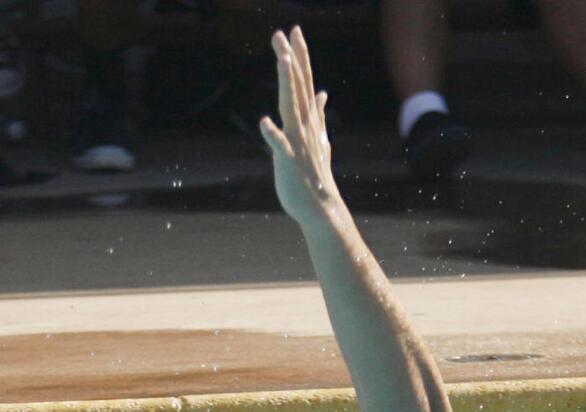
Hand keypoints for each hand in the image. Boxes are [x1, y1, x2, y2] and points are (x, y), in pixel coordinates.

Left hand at [259, 27, 340, 228]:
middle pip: (297, 87)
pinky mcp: (289, 162)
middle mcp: (305, 126)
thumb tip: (321, 91)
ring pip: (291, 108)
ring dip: (287, 85)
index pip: (304, 81)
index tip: (294, 30)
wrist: (320, 207)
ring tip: (283, 62)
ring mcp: (298, 143)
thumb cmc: (314, 173)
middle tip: (282, 33)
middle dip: (291, 59)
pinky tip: (264, 122)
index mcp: (309, 120)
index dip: (300, 55)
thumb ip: (318, 113)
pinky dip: (273, 134)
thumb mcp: (318, 137)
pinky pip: (280, 146)